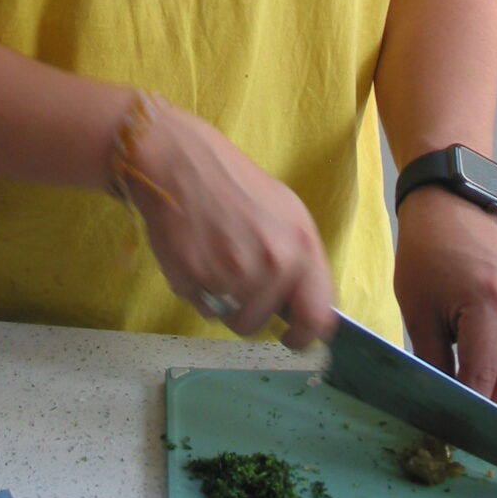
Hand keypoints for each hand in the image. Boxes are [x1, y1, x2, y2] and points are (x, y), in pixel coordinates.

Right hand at [124, 98, 335, 348]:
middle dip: (248, 307)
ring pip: (230, 319)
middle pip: (261, 322)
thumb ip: (299, 261)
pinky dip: (197, 289)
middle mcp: (273, 263)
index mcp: (302, 245)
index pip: (317, 317)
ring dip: (221, 300)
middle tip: (234, 273)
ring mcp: (233, 273)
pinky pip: (202, 308)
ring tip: (213, 259)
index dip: (304, 335)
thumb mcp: (285, 213)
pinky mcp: (196, 278)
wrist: (179, 160)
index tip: (291, 337)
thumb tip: (303, 309)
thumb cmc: (233, 183)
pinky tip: (195, 255)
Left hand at [393, 188, 496, 409]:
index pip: (485, 374)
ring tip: (488, 407)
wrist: (449, 209)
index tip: (458, 433)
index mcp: (488, 301)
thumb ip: (434, 360)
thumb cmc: (426, 254)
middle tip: (477, 429)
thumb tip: (444, 402)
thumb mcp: (417, 310)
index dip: (473, 407)